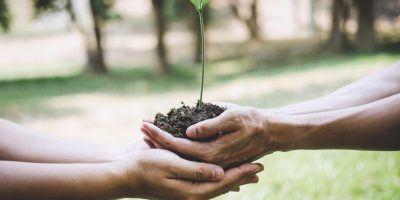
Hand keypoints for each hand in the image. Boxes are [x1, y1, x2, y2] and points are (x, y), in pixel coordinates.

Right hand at [122, 149, 262, 199]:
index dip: (241, 173)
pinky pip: (206, 184)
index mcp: (192, 191)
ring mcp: (187, 192)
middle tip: (260, 168)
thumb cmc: (145, 167)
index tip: (257, 165)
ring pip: (217, 185)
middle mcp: (192, 195)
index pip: (223, 182)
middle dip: (242, 176)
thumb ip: (196, 171)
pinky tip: (224, 176)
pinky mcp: (182, 186)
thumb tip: (220, 173)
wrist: (125, 176)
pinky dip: (219, 179)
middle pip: (223, 186)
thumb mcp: (171, 165)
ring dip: (234, 178)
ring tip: (249, 173)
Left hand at [141, 103, 275, 167]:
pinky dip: (176, 146)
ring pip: (181, 155)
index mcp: (212, 152)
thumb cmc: (253, 121)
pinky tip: (167, 138)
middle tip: (141, 126)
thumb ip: (210, 126)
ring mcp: (211, 161)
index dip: (160, 135)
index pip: (178, 146)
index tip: (145, 124)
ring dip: (164, 143)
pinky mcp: (214, 157)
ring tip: (147, 132)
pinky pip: (190, 154)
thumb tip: (188, 132)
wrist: (271, 132)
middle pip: (176, 153)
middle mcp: (209, 161)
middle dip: (157, 139)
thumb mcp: (232, 117)